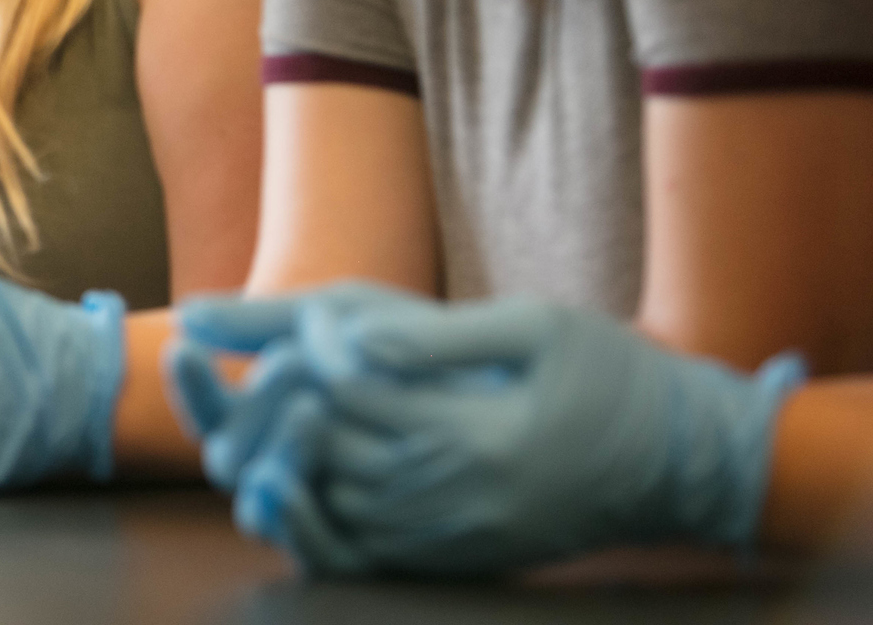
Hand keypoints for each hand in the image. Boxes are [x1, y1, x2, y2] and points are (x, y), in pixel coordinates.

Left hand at [183, 291, 805, 576]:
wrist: (683, 463)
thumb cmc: (614, 378)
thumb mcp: (535, 327)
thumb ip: (433, 336)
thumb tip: (341, 337)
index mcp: (468, 434)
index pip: (338, 393)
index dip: (283, 351)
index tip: (248, 316)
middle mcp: (449, 498)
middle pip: (309, 453)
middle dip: (243, 403)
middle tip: (189, 353)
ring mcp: (447, 537)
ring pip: (317, 505)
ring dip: (253, 457)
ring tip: (207, 407)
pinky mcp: (447, 557)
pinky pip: (351, 554)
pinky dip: (295, 518)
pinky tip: (261, 478)